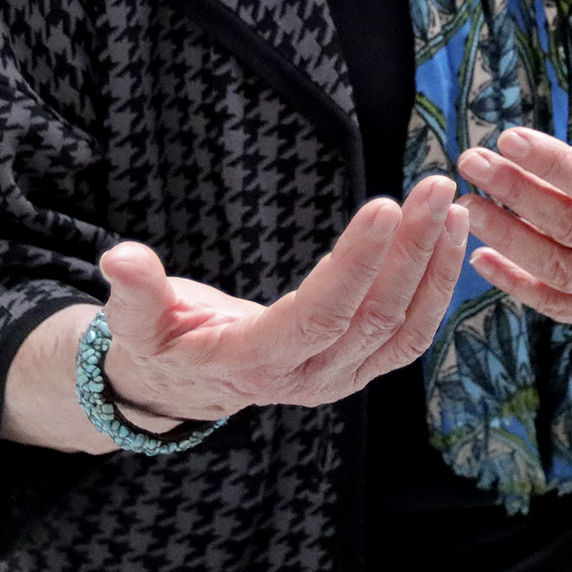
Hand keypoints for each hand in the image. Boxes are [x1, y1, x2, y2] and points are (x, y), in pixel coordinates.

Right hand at [96, 177, 468, 424]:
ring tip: (450, 205)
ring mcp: (339, 379)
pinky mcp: (358, 368)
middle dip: (408, 250)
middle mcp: (307, 380)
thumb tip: (120, 258)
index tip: (384, 207)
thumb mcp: (137, 322)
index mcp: (254, 364)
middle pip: (371, 317)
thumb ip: (135, 294)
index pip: (317, 316)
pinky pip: (409, 335)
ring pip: (400, 327)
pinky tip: (450, 237)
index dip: (354, 267)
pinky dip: (436, 288)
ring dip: (432, 265)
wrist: (185, 384)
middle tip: (433, 187)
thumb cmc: (160, 343)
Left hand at [457, 77, 571, 335]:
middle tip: (471, 160)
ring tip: (467, 202)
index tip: (511, 137)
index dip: (558, 164)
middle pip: (571, 224)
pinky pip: (553, 302)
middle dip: (517, 191)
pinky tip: (479, 256)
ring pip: (554, 264)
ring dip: (505, 234)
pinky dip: (514, 284)